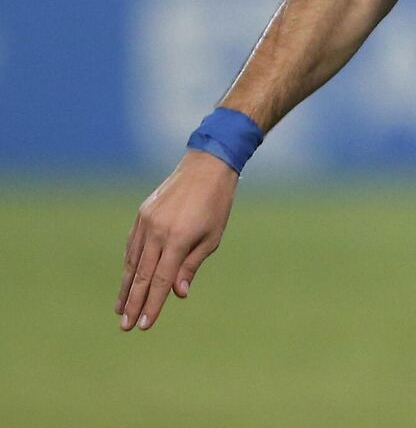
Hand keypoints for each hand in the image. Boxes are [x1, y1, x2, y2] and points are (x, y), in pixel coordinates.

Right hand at [117, 149, 238, 331]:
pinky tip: (128, 279)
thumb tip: (177, 293)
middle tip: (125, 326)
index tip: (144, 324)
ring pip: (132, 262)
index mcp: (177, 239)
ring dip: (126, 287)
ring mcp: (145, 223)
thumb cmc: (216, 205)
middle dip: (133, 303)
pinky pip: (132, 246)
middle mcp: (156, 232)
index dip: (153, 304)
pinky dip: (129, 265)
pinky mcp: (141, 215)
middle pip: (142, 276)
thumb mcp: (212, 238)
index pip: (161, 280)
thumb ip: (191, 266)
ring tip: (121, 309)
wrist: (206, 167)